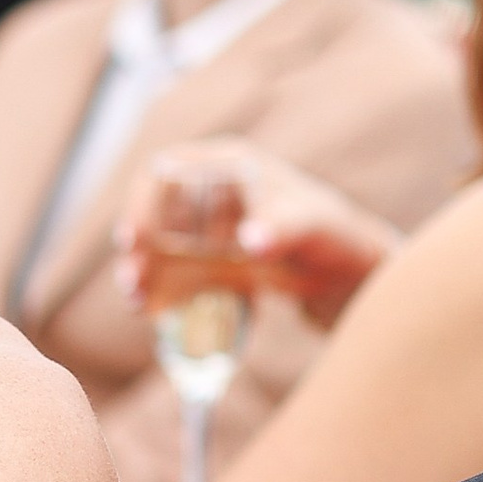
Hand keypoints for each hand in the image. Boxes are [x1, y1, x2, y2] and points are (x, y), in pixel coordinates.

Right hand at [114, 138, 393, 328]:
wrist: (350, 273)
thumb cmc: (335, 235)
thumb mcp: (311, 226)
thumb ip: (282, 228)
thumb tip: (250, 240)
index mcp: (227, 164)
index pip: (164, 172)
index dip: (139, 203)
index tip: (133, 240)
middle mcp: (210, 192)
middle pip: (153, 214)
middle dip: (135, 250)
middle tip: (132, 284)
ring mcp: (209, 229)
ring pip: (160, 248)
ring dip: (143, 274)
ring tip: (138, 303)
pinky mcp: (214, 262)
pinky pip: (178, 275)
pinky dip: (165, 294)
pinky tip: (160, 318)